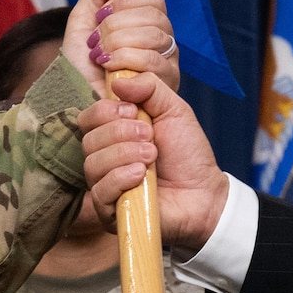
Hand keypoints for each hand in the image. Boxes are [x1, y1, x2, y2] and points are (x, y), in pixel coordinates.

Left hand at [62, 0, 180, 97]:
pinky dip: (124, 60)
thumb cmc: (81, 66)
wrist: (76, 98)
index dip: (124, 2)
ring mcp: (168, 62)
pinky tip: (109, 69)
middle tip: (96, 42)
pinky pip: (152, 60)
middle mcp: (163, 40)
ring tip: (100, 57)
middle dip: (116, 26)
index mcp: (147, 22)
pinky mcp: (167, 83)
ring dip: (118, 43)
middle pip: (153, 16)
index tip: (99, 17)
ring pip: (153, 36)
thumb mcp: (82, 21)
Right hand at [79, 72, 228, 250]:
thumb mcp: (174, 110)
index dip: (105, 111)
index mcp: (114, 134)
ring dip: (124, 154)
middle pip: (88, 139)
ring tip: (152, 155)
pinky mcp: (109, 211)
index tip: (133, 111)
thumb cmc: (188, 154)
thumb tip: (117, 81)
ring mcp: (105, 186)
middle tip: (150, 136)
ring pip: (93, 164)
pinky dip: (121, 177)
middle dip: (120, 132)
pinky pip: (100, 190)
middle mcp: (104, 159)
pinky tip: (142, 175)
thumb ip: (150, 88)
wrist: (204, 193)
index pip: (88, 118)